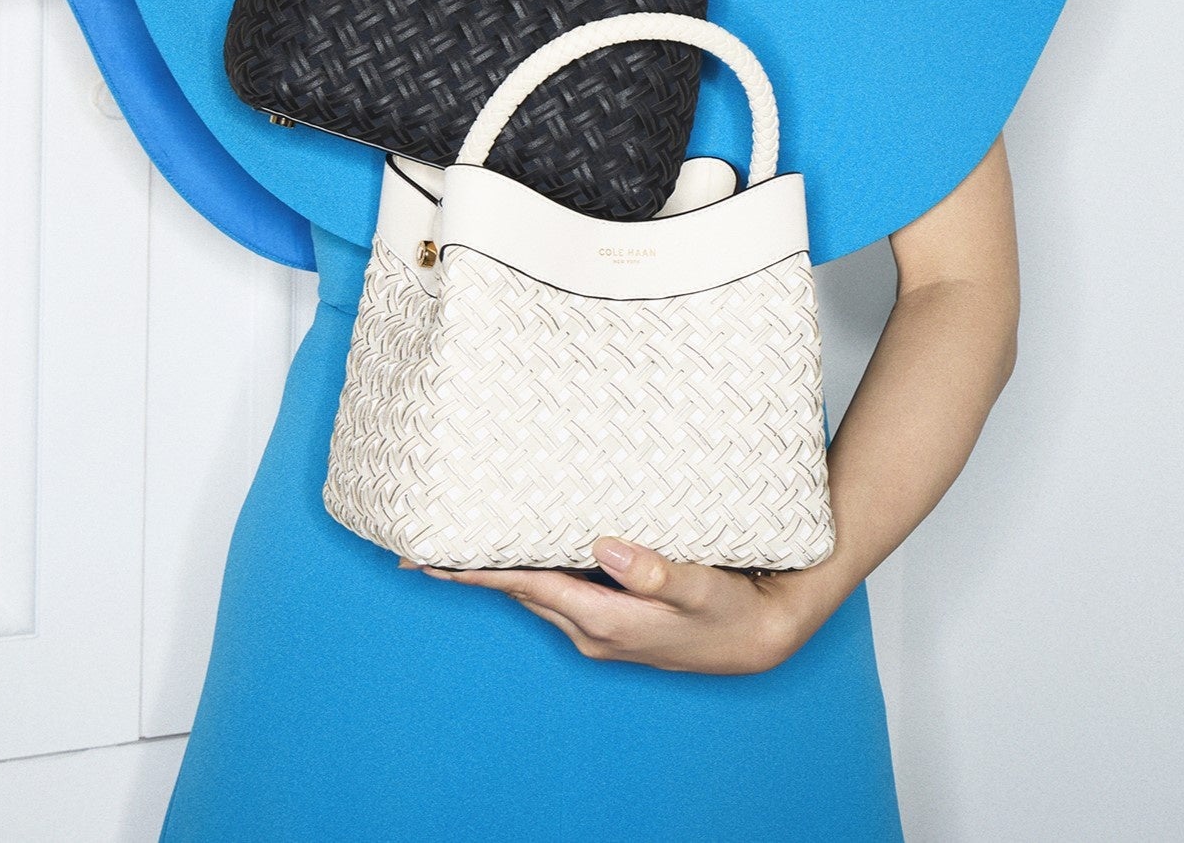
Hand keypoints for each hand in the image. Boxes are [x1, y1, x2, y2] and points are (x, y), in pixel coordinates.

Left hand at [401, 537, 828, 674]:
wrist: (760, 639)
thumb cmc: (732, 611)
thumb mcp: (702, 588)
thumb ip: (655, 571)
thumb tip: (603, 547)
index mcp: (605, 619)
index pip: (525, 586)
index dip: (475, 571)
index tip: (427, 559)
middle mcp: (592, 629)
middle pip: (519, 591)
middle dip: (473, 570)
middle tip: (423, 545)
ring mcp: (601, 630)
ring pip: (536, 593)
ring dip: (500, 572)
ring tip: (460, 546)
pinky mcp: (613, 621)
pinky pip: (558, 592)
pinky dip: (531, 573)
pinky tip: (523, 553)